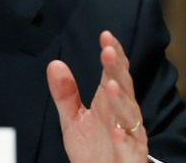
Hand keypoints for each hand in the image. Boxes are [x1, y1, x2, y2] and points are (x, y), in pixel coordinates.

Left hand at [46, 31, 148, 162]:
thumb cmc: (93, 150)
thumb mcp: (73, 119)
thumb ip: (65, 93)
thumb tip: (55, 64)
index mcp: (110, 103)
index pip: (114, 74)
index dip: (113, 55)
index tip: (106, 36)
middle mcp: (123, 116)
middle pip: (123, 88)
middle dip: (116, 70)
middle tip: (108, 51)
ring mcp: (129, 136)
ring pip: (129, 115)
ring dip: (120, 100)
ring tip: (109, 84)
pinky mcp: (131, 157)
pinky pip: (128, 148)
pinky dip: (123, 139)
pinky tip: (115, 131)